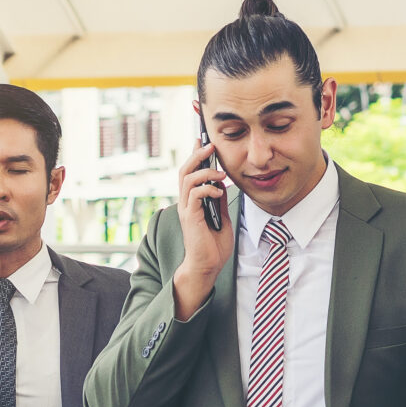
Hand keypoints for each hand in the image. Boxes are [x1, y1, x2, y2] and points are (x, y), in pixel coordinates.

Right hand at [170, 140, 235, 321]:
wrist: (207, 266)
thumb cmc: (213, 245)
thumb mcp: (220, 215)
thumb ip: (218, 199)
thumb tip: (221, 183)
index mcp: (192, 201)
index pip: (190, 172)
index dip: (195, 155)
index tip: (202, 140)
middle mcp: (185, 203)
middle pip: (184, 170)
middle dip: (196, 155)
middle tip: (209, 145)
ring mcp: (186, 210)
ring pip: (187, 179)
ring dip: (204, 171)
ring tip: (220, 172)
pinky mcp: (190, 218)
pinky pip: (195, 195)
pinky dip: (207, 188)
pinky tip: (219, 191)